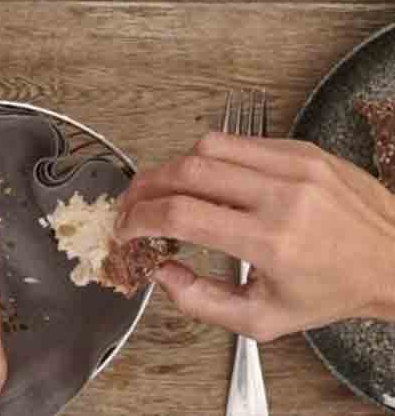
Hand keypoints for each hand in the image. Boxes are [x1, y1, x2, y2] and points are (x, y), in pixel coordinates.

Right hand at [117, 132, 394, 339]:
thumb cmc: (334, 291)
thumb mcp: (268, 320)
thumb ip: (204, 302)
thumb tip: (160, 273)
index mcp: (272, 242)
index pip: (181, 217)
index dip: (139, 219)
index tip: (126, 228)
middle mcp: (281, 196)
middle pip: (185, 172)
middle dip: (145, 186)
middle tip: (132, 203)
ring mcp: (292, 166)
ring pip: (206, 148)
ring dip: (177, 168)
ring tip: (170, 189)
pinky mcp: (301, 149)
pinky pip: (239, 141)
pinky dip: (213, 158)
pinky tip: (213, 179)